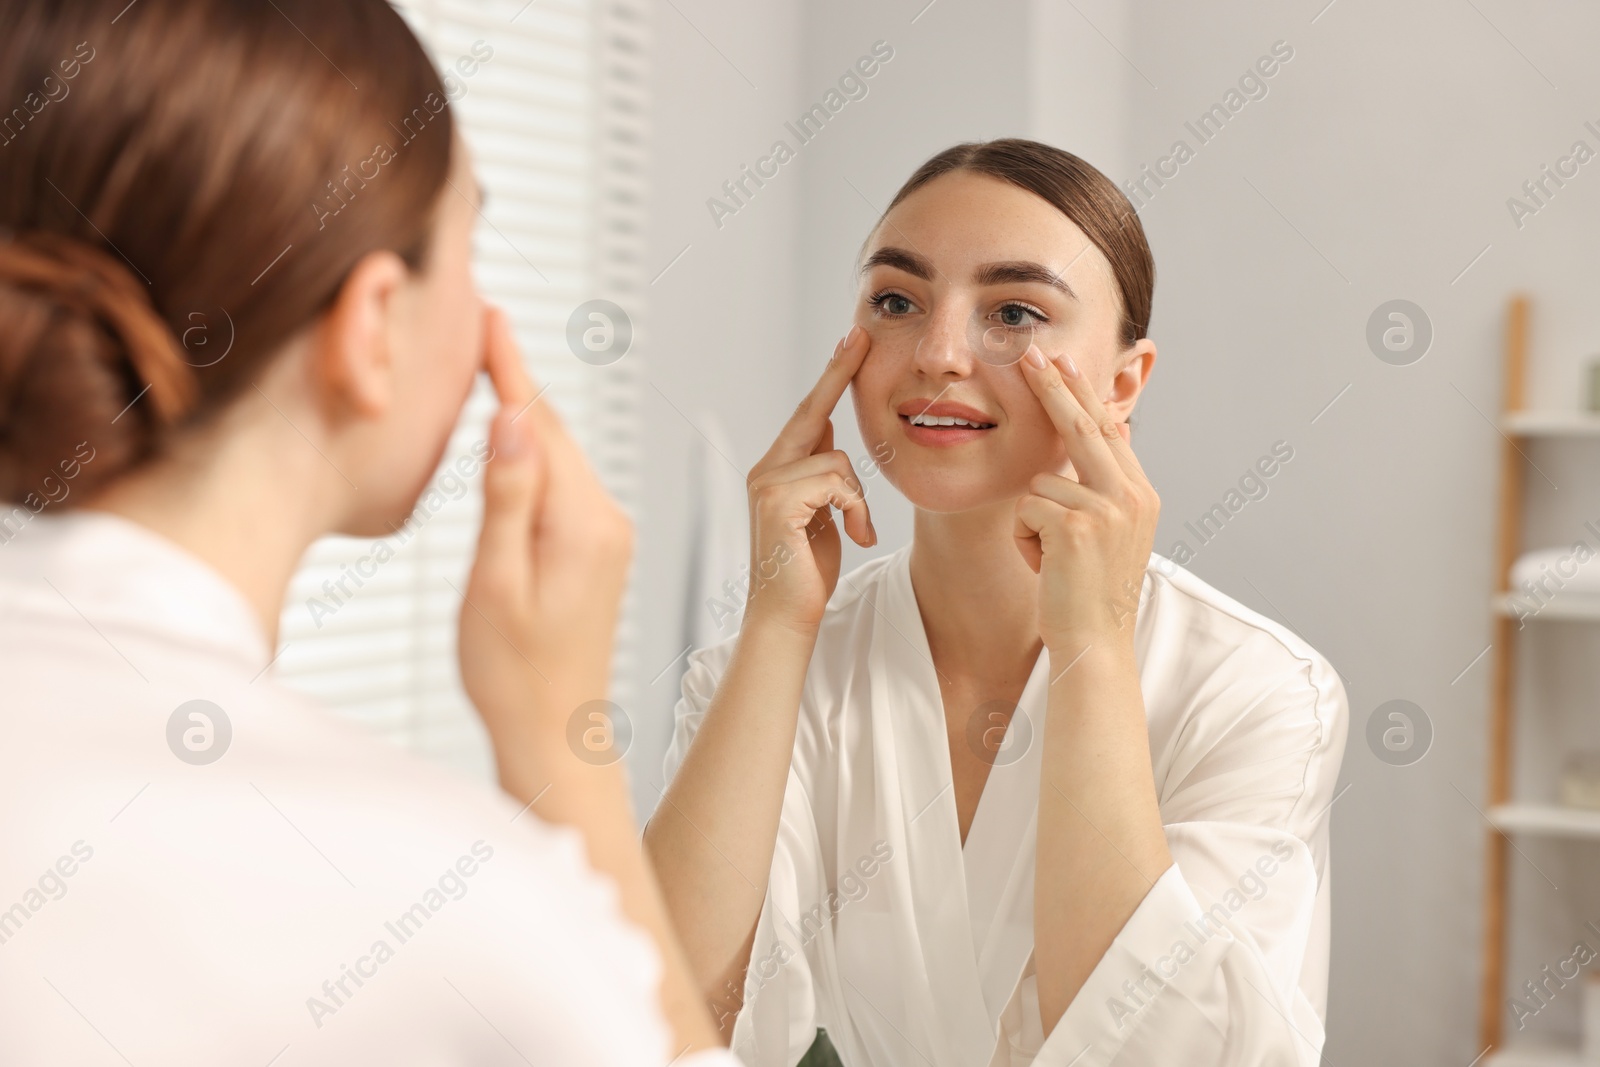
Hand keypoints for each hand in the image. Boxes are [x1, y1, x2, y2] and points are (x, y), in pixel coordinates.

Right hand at [458, 306, 632, 750]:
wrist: (557, 735)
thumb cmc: (516, 675)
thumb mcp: (498, 584)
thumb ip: (507, 497)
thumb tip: (513, 416)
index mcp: (581, 524)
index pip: (542, 423)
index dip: (510, 365)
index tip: (488, 314)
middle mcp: (605, 521)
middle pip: (554, 431)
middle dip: (516, 376)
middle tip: (482, 320)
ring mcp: (605, 536)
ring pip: (558, 455)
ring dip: (526, 412)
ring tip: (490, 360)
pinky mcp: (597, 551)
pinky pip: (561, 483)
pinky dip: (534, 452)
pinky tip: (512, 435)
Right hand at [741, 325, 874, 634]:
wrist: (786, 616)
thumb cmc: (807, 571)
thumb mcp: (821, 514)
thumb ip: (820, 474)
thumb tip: (828, 431)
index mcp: (776, 470)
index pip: (808, 414)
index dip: (830, 376)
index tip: (851, 341)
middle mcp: (766, 470)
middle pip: (812, 411)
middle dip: (839, 372)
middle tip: (861, 334)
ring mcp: (768, 483)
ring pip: (837, 459)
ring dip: (859, 499)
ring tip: (857, 531)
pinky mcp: (778, 501)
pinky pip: (837, 482)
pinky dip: (856, 510)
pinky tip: (854, 536)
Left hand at [1012, 344, 1158, 652]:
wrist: (1096, 642)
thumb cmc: (1091, 591)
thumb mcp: (1108, 532)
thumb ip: (1106, 484)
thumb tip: (1110, 429)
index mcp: (1140, 494)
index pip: (1107, 431)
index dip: (1082, 394)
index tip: (1064, 362)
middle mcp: (1131, 496)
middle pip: (1083, 427)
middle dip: (1054, 388)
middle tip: (1030, 352)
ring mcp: (1107, 510)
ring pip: (1040, 484)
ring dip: (1031, 523)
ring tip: (1052, 559)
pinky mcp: (1076, 527)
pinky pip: (1026, 510)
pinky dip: (1024, 539)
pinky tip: (1045, 567)